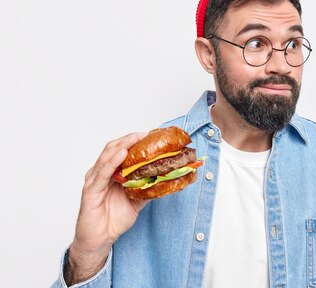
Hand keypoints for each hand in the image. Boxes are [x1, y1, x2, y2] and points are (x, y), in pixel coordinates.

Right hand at [64, 132, 147, 284]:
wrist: (100, 240)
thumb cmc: (113, 220)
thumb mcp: (136, 201)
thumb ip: (147, 189)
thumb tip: (166, 180)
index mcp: (111, 173)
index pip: (121, 151)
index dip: (134, 142)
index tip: (151, 136)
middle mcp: (101, 173)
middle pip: (113, 149)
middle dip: (129, 139)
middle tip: (146, 134)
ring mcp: (94, 180)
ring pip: (107, 157)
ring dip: (122, 145)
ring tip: (135, 138)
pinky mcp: (90, 191)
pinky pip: (101, 173)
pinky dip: (112, 162)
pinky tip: (121, 154)